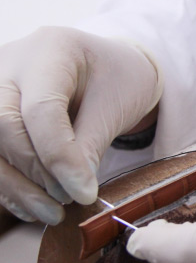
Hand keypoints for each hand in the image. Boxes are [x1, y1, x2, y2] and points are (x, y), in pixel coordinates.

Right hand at [0, 27, 162, 222]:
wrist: (108, 68)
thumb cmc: (118, 79)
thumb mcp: (116, 104)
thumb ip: (92, 143)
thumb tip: (74, 189)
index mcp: (51, 49)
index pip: (41, 109)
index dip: (60, 157)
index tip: (85, 194)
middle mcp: (10, 63)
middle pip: (4, 124)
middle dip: (37, 170)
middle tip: (69, 198)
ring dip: (18, 186)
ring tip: (54, 213)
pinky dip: (9, 186)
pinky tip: (33, 207)